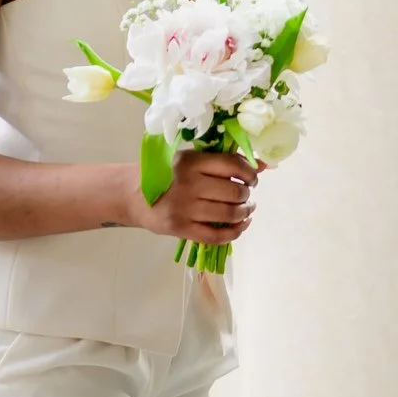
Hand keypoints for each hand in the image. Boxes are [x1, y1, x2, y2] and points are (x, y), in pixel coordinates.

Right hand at [134, 148, 258, 243]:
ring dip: (244, 213)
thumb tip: (264, 165)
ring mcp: (185, 209)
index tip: (252, 178)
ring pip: (228, 214)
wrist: (133, 194)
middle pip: (233, 192)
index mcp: (192, 162)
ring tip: (246, 210)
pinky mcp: (181, 229)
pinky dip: (235, 232)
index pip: (232, 165)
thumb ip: (223, 162)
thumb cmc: (166, 173)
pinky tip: (241, 225)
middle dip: (246, 195)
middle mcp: (189, 184)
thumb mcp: (191, 160)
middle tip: (246, 195)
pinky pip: (216, 236)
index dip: (250, 173)